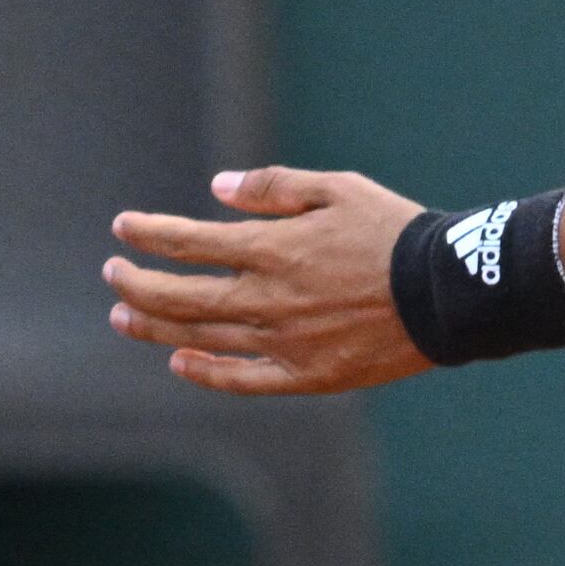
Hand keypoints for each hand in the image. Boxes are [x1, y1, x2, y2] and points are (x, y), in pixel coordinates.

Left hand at [105, 168, 433, 395]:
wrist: (451, 293)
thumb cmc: (398, 233)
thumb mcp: (342, 189)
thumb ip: (277, 187)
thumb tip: (219, 188)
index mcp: (275, 248)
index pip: (189, 241)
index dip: (149, 233)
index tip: (124, 227)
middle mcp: (268, 297)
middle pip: (178, 296)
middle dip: (135, 283)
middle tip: (114, 274)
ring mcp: (284, 340)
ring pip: (199, 337)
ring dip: (153, 327)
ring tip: (124, 318)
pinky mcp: (306, 373)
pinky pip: (241, 378)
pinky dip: (204, 371)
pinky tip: (180, 361)